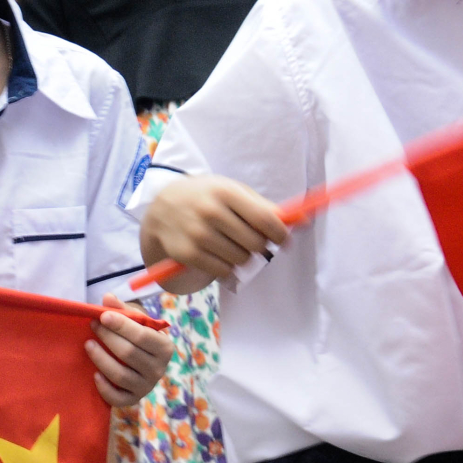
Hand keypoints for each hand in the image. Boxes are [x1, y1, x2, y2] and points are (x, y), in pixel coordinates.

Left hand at [86, 295, 172, 408]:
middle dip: (108, 338)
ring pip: (120, 375)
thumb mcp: (136, 319)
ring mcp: (146, 386)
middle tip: (93, 325)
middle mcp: (159, 369)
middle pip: (129, 354)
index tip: (103, 316)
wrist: (144, 357)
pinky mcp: (134, 399)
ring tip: (88, 344)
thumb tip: (107, 298)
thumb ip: (123, 309)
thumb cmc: (139, 335)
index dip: (121, 326)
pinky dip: (105, 388)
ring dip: (101, 359)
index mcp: (164, 347)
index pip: (142, 336)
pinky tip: (94, 375)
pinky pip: (118, 398)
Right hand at [140, 175, 290, 289]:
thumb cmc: (207, 197)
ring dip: (242, 256)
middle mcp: (211, 212)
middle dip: (260, 246)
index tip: (284, 240)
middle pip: (256, 243)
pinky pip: (224, 271)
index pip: (265, 219)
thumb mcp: (231, 191)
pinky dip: (227, 267)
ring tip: (230, 244)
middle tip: (252, 241)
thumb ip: (263, 206)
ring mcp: (198, 234)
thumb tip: (299, 222)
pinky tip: (218, 254)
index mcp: (226, 192)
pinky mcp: (188, 254)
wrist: (163, 208)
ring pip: (241, 260)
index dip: (280, 234)